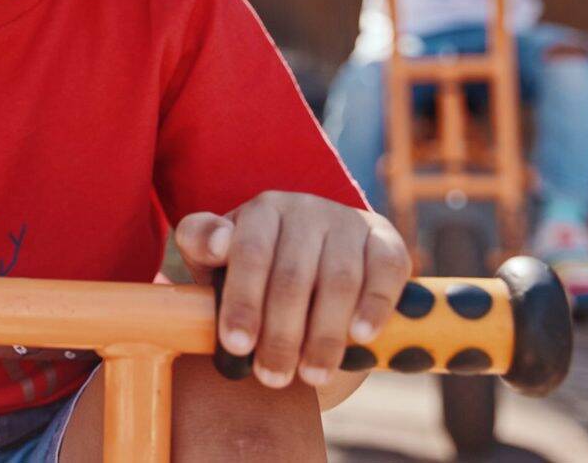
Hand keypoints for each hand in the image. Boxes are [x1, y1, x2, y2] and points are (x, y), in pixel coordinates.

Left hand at [174, 192, 409, 390]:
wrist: (312, 261)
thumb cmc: (253, 268)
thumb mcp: (216, 258)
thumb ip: (200, 244)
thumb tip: (218, 243)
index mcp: (262, 211)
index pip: (250, 253)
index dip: (243, 301)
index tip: (236, 345)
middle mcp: (305, 208)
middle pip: (294, 275)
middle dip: (281, 334)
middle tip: (271, 377)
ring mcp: (348, 222)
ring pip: (339, 280)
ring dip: (325, 334)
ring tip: (311, 375)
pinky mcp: (386, 240)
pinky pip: (386, 270)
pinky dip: (375, 305)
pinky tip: (360, 337)